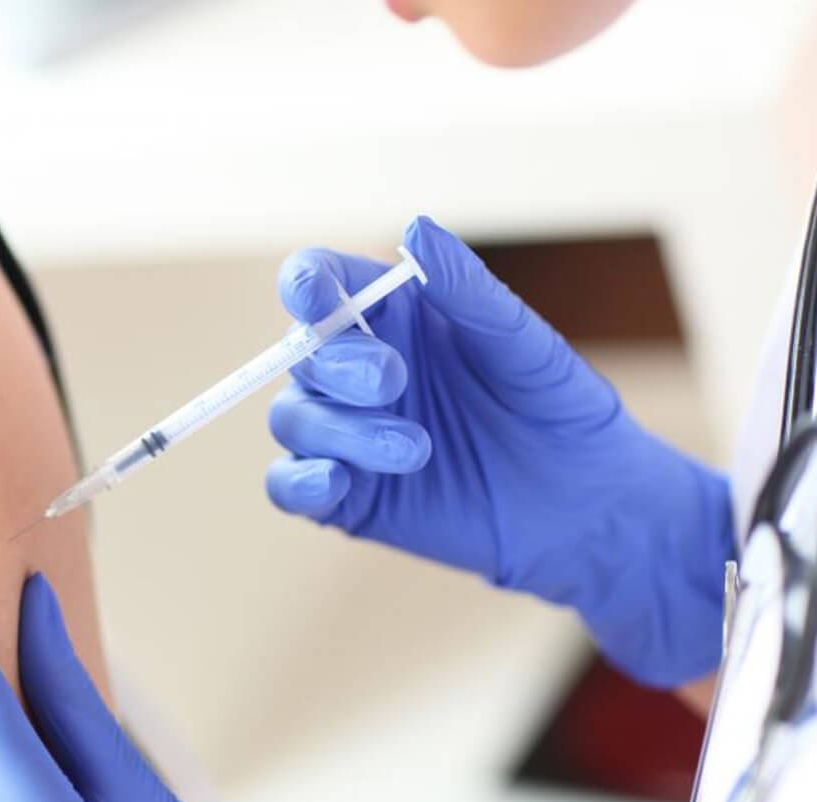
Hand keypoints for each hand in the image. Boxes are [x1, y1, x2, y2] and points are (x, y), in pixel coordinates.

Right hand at [266, 216, 732, 686]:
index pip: (320, 283)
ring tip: (417, 449)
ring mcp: (345, 434)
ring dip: (342, 430)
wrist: (582, 504)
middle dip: (339, 365)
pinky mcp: (346, 497)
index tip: (319, 301)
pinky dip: (300, 482)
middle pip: (302, 352)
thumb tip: (416, 227)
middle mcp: (354, 369)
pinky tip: (337, 483)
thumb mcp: (523, 344)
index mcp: (391, 316)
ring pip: (294, 418)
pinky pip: (288, 486)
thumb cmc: (557, 409)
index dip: (305, 285)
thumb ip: (467, 289)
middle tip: (395, 381)